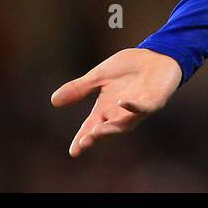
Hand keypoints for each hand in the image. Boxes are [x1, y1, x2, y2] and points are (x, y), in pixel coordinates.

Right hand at [51, 47, 182, 156]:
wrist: (154, 55)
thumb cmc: (128, 67)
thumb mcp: (99, 76)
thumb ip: (79, 89)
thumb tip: (53, 101)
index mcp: (106, 108)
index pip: (91, 127)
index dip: (83, 139)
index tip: (74, 152)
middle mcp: (121, 113)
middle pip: (107, 129)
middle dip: (96, 136)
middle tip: (84, 143)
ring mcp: (138, 109)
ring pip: (125, 124)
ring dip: (112, 128)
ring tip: (97, 132)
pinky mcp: (154, 101)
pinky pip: (144, 107)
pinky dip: (133, 106)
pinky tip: (122, 102)